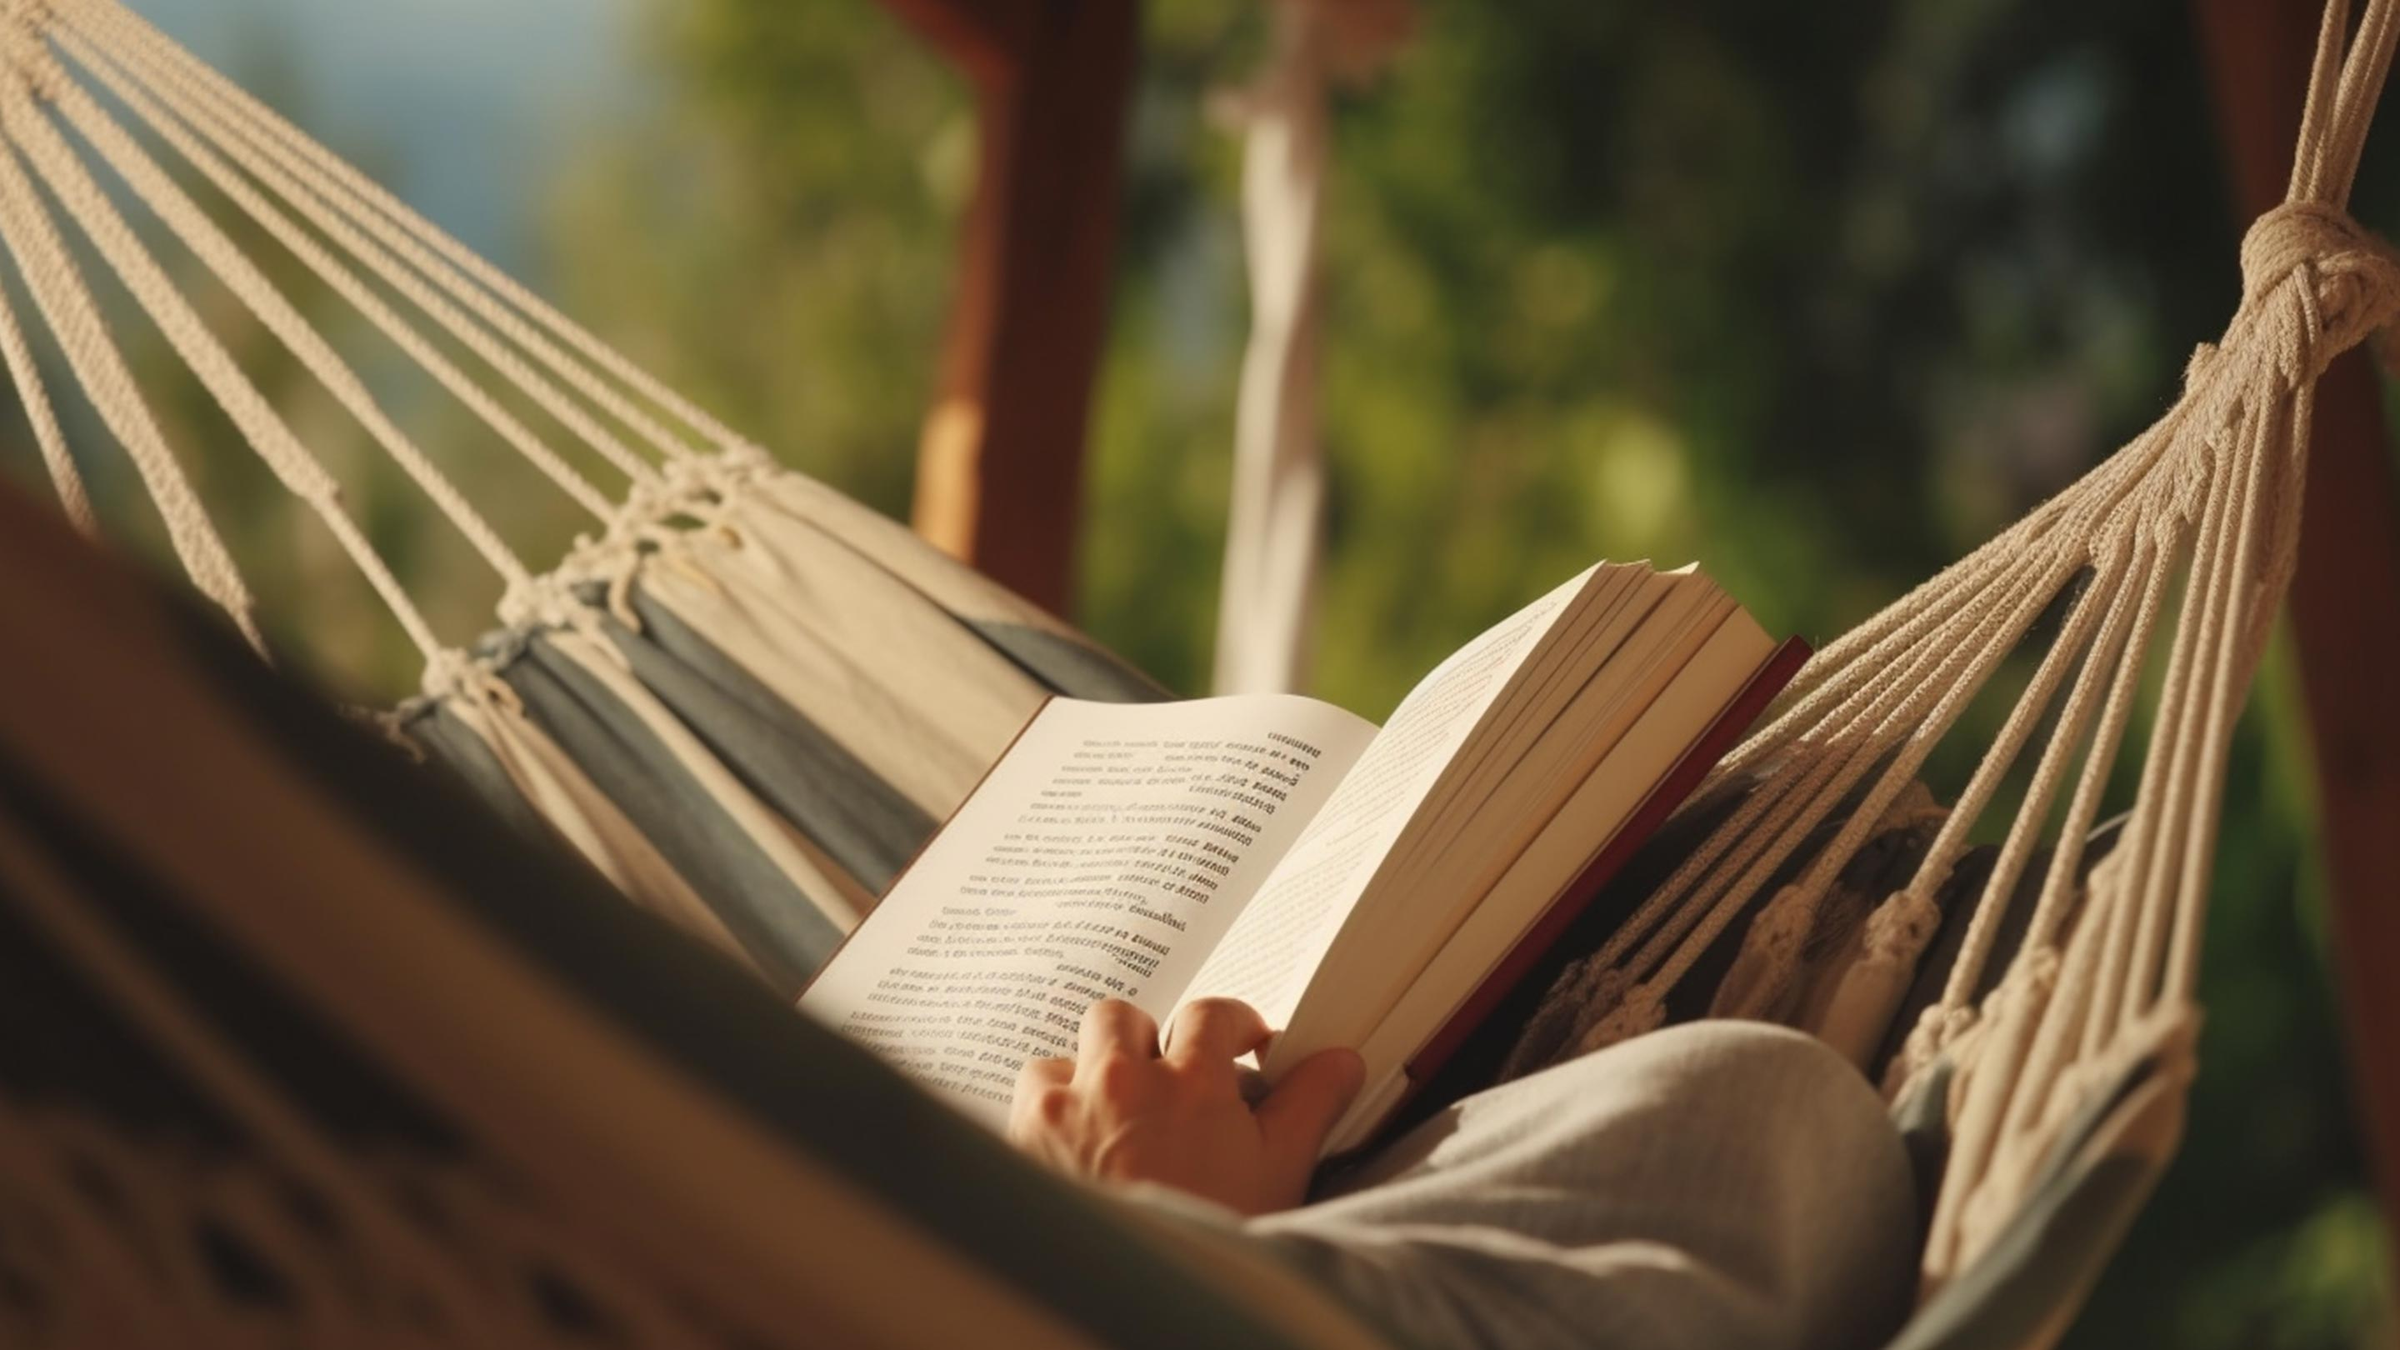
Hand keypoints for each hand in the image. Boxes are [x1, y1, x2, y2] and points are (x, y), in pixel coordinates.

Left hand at [1007, 997, 1365, 1215]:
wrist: (1131, 1302)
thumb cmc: (1209, 1235)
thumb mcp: (1278, 1174)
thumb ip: (1310, 1105)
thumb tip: (1340, 1061)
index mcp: (1193, 1083)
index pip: (1211, 1013)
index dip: (1229, 1024)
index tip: (1238, 1044)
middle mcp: (1124, 1081)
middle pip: (1125, 1017)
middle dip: (1147, 1041)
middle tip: (1165, 1082)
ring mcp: (1068, 1105)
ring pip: (1071, 1051)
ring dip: (1091, 1072)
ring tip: (1114, 1117)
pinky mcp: (1027, 1133)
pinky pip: (1032, 1090)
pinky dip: (1052, 1107)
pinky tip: (1075, 1144)